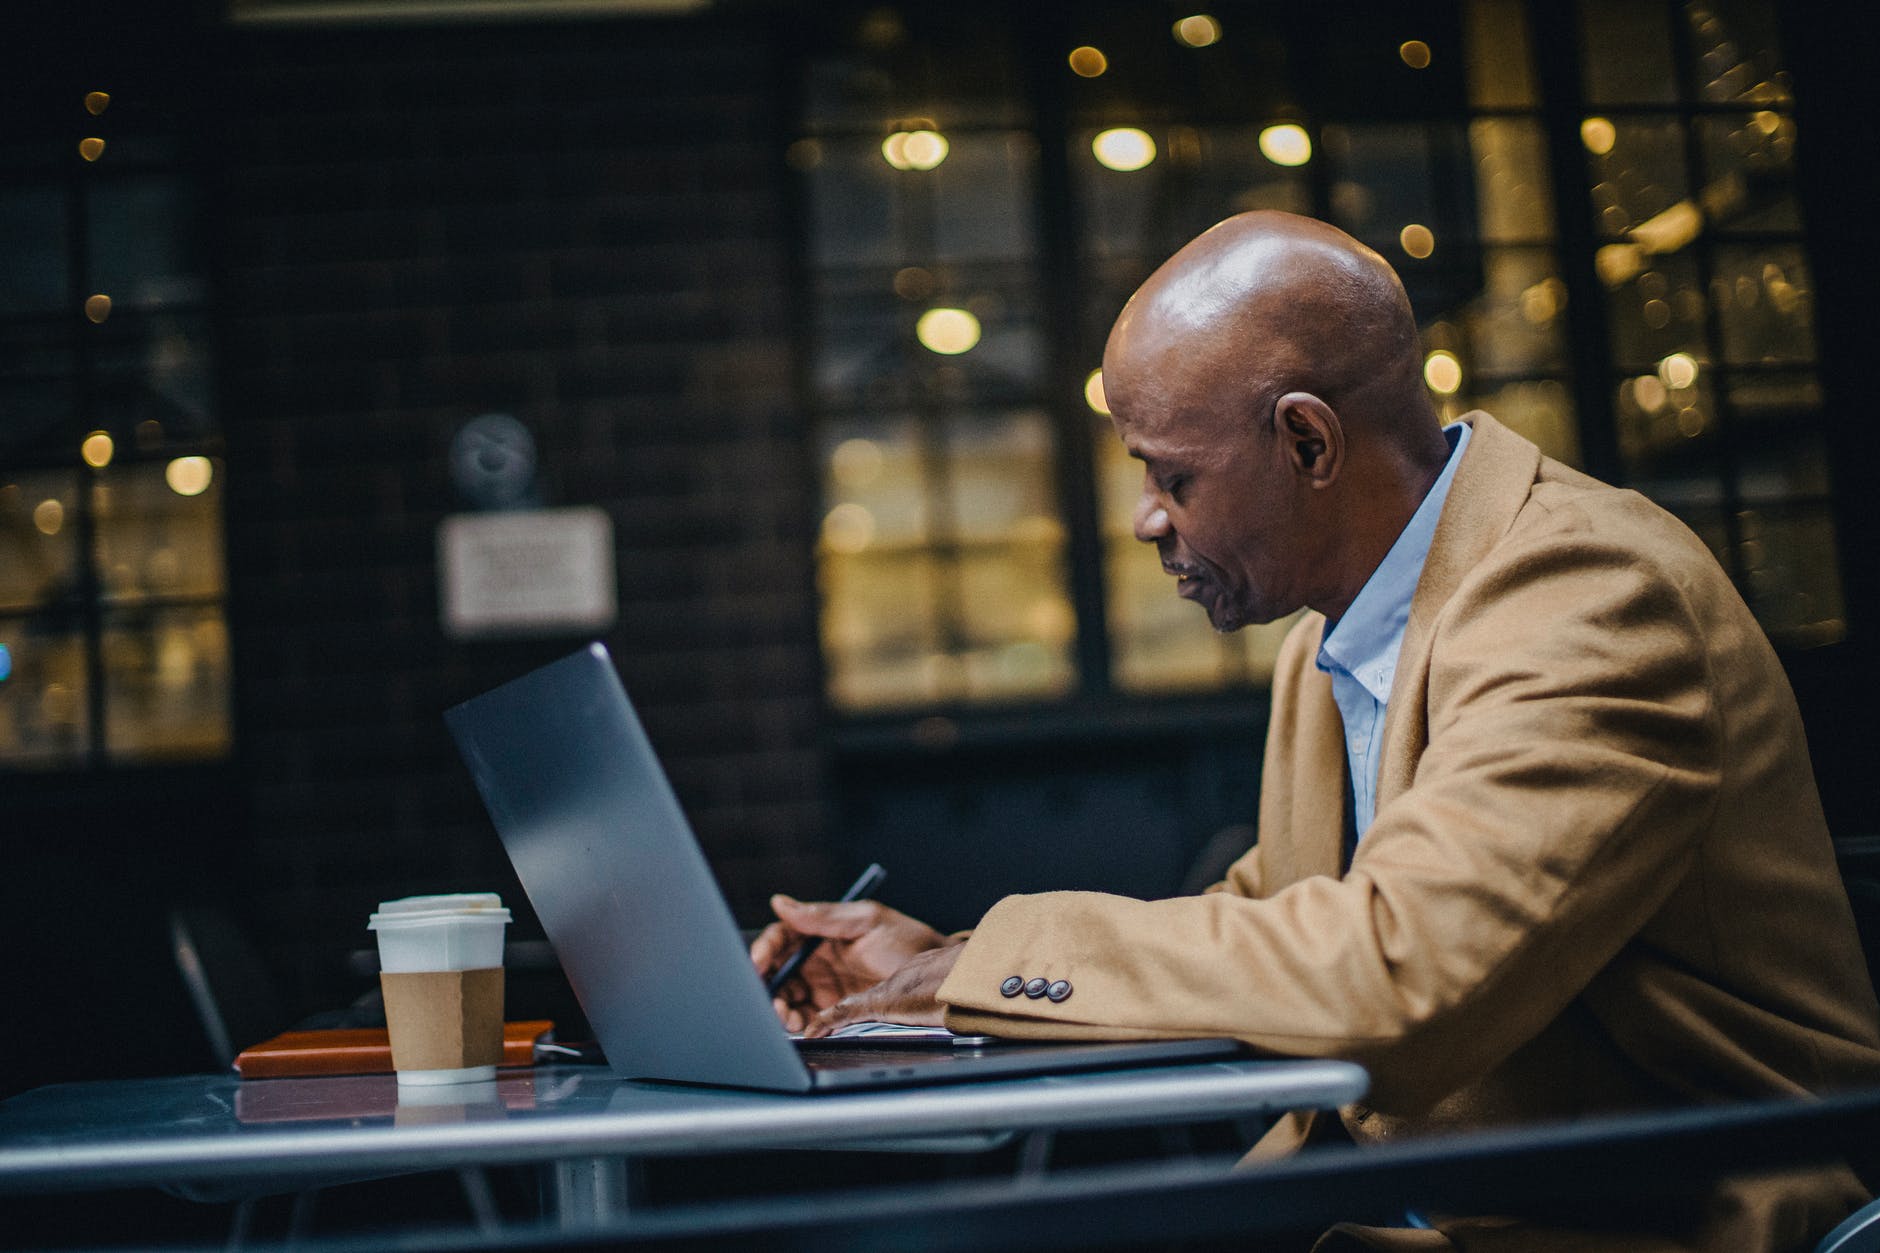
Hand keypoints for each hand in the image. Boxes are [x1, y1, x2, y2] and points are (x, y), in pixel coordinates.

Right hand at [750, 894, 947, 1031]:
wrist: (937, 977)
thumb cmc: (907, 941)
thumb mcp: (867, 920)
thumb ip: (824, 915)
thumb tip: (781, 903)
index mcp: (820, 932)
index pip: (781, 937)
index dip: (764, 948)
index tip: (757, 962)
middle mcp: (816, 960)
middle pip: (777, 971)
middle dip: (767, 985)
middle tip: (771, 998)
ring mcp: (823, 986)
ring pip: (786, 997)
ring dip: (779, 1008)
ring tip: (786, 1015)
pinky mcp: (833, 1010)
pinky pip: (806, 1018)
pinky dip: (797, 1024)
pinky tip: (800, 1025)